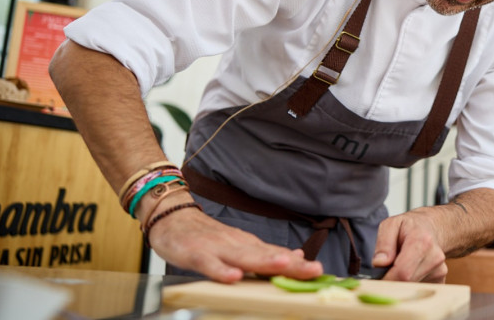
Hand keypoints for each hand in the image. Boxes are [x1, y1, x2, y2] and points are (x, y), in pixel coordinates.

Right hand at [146, 200, 322, 282]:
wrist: (172, 217)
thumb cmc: (206, 237)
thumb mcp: (240, 244)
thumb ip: (266, 253)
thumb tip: (297, 257)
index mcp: (249, 245)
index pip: (278, 255)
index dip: (299, 264)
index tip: (320, 271)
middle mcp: (237, 244)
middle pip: (267, 255)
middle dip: (291, 264)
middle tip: (313, 270)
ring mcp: (217, 248)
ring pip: (243, 256)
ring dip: (264, 262)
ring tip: (284, 266)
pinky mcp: (196, 253)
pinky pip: (209, 263)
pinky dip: (220, 270)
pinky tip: (233, 277)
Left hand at [372, 210, 447, 282]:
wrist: (431, 228)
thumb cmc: (409, 226)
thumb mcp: (391, 224)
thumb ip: (383, 243)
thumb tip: (379, 263)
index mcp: (422, 241)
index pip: (402, 273)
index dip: (387, 279)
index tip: (377, 278)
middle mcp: (435, 257)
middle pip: (407, 283)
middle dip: (392, 279)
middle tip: (387, 269)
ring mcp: (440, 270)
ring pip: (411, 287)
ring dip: (401, 281)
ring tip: (401, 264)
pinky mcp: (441, 280)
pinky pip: (418, 289)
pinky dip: (410, 283)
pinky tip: (411, 269)